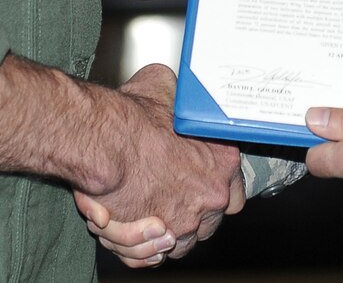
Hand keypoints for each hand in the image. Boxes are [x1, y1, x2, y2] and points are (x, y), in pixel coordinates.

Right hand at [82, 64, 243, 260]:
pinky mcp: (155, 240)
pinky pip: (151, 256)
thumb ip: (178, 101)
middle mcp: (210, 197)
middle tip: (165, 198)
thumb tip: (175, 94)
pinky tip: (130, 231)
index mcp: (222, 161)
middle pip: (210, 221)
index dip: (216, 189)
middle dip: (190, 213)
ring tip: (143, 216)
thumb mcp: (165, 86)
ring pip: (180, 242)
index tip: (199, 185)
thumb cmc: (134, 116)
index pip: (236, 192)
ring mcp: (185, 222)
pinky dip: (140, 249)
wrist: (106, 141)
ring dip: (163, 234)